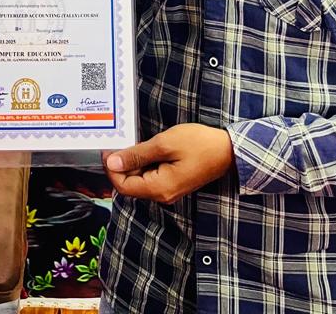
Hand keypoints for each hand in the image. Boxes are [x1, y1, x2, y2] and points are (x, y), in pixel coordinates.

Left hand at [103, 124, 233, 204]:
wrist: (228, 150)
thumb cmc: (198, 144)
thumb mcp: (164, 144)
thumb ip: (137, 155)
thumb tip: (112, 163)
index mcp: (159, 188)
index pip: (124, 187)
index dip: (111, 169)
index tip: (108, 148)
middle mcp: (162, 195)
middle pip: (131, 185)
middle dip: (120, 165)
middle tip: (117, 141)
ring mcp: (169, 190)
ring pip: (140, 180)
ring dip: (132, 163)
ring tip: (130, 141)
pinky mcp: (173, 182)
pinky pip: (151, 176)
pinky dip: (143, 164)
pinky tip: (143, 148)